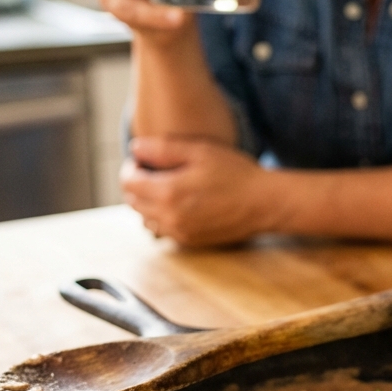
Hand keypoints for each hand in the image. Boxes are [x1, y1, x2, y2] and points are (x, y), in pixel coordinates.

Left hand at [120, 136, 273, 245]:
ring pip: (145, 218)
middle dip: (137, 184)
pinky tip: (180, 203)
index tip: (143, 160)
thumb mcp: (200, 151)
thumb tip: (135, 149)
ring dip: (147, 202)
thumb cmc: (235, 173)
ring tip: (166, 186)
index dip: (131, 167)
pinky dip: (162, 216)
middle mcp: (169, 217)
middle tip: (153, 170)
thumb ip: (163, 149)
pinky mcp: (189, 241)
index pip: (128, 182)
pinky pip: (162, 230)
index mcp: (168, 192)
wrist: (263, 203)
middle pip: (133, 201)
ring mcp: (179, 232)